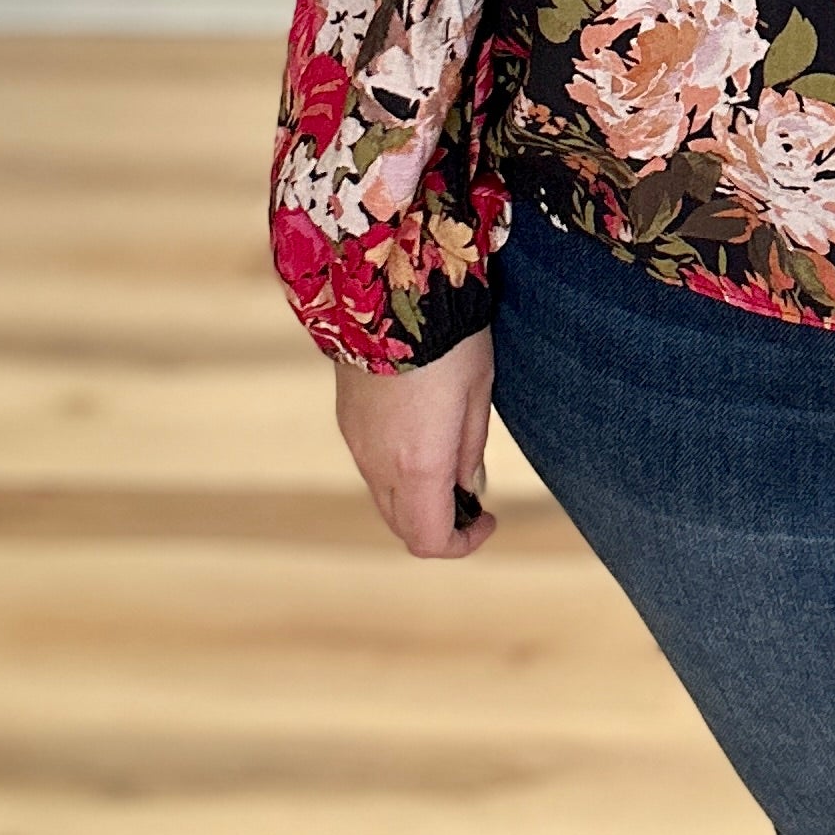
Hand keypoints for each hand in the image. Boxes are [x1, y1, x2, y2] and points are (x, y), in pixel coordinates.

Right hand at [331, 325, 497, 558]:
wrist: (389, 290)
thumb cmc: (449, 339)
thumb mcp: (478, 392)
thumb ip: (470, 450)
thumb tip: (468, 490)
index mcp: (419, 465)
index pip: (430, 540)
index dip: (462, 544)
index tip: (487, 520)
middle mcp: (379, 465)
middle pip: (403, 526)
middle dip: (439, 525)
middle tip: (471, 500)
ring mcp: (357, 444)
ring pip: (384, 499)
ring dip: (416, 499)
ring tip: (450, 465)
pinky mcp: (347, 422)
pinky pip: (371, 468)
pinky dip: (396, 474)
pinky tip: (421, 438)